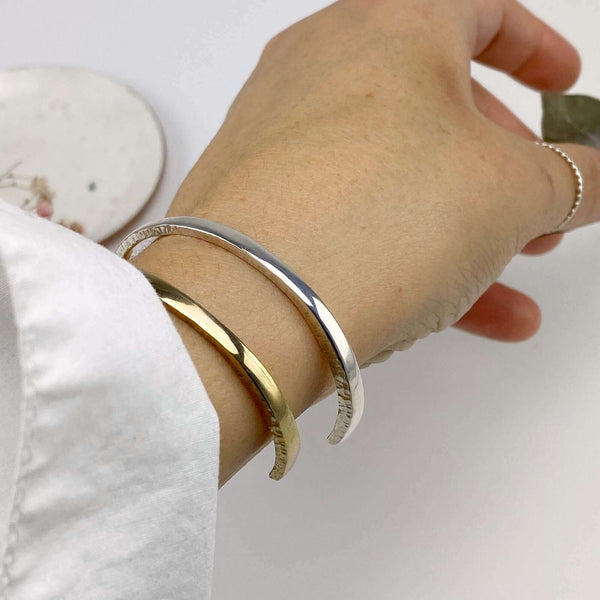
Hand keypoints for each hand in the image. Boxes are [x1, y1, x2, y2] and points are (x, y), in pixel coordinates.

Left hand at [132, 0, 598, 480]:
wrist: (251, 305)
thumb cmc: (383, 216)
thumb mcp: (511, 194)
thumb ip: (568, 178)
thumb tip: (590, 179)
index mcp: (387, 28)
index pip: (478, 8)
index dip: (533, 48)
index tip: (563, 88)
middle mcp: (319, 69)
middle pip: (433, 105)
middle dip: (499, 164)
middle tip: (537, 214)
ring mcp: (276, 139)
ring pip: (391, 174)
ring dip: (457, 224)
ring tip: (506, 278)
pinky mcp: (255, 205)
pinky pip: (346, 216)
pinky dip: (399, 252)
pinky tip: (449, 307)